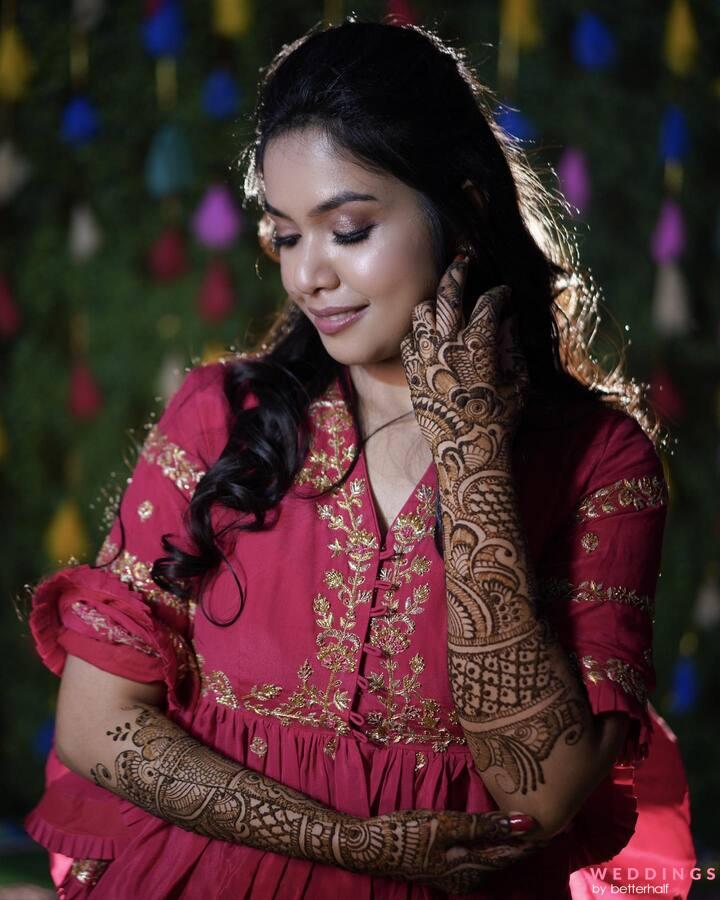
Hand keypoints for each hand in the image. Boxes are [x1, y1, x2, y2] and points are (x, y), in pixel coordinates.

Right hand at [343, 808, 540, 892]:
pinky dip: (492, 845)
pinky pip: (478, 858)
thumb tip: (527, 823)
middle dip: (527, 841)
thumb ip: (486, 825)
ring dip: (510, 843)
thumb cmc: (406, 832)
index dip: (536, 838)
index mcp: (472, 868)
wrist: (368, 847)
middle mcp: (468, 878)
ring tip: (528, 824)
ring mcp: (455, 876)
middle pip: (506, 858)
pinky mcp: (445, 870)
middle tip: (551, 818)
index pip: (514, 852)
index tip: (559, 821)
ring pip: (493, 860)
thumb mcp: (445, 824)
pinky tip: (493, 834)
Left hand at [400, 254, 528, 469]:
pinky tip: (429, 334)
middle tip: (464, 264)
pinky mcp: (411, 371)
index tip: (504, 294)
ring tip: (444, 301)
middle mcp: (447, 342)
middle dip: (458, 273)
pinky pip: (409, 340)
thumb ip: (512, 346)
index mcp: (479, 342)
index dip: (499, 294)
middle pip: (448, 292)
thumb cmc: (498, 419)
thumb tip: (510, 321)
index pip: (489, 302)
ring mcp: (425, 355)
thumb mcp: (517, 381)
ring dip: (435, 302)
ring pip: (422, 312)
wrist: (466, 451)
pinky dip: (419, 332)